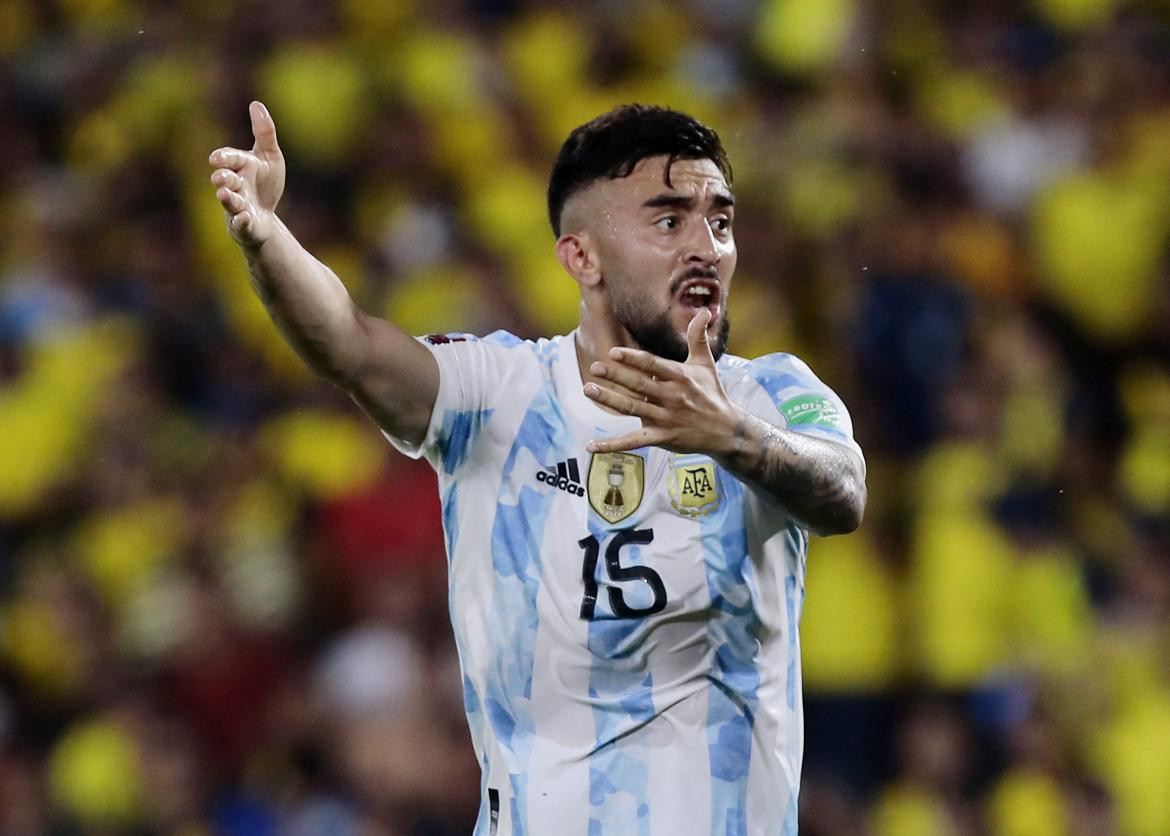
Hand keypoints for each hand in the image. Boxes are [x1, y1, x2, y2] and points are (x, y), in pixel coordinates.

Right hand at [208, 101, 285, 248]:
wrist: (266, 217)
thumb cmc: (265, 185)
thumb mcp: (270, 157)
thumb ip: (264, 132)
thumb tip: (256, 103)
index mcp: (240, 167)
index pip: (229, 159)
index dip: (223, 159)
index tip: (216, 159)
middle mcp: (235, 186)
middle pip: (226, 180)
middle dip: (222, 177)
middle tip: (219, 177)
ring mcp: (237, 206)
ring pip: (230, 202)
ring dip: (227, 198)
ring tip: (224, 194)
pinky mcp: (243, 225)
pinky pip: (240, 224)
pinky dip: (242, 221)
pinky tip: (246, 217)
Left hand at [584, 309, 740, 455]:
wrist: (726, 430)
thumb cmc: (712, 393)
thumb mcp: (706, 364)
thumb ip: (698, 337)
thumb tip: (704, 311)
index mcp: (679, 377)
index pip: (652, 365)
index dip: (633, 358)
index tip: (614, 352)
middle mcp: (672, 396)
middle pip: (639, 384)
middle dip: (616, 376)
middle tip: (595, 367)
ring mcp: (666, 418)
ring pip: (633, 408)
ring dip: (609, 400)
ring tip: (589, 390)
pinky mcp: (662, 438)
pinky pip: (633, 441)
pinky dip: (612, 445)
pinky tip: (591, 446)